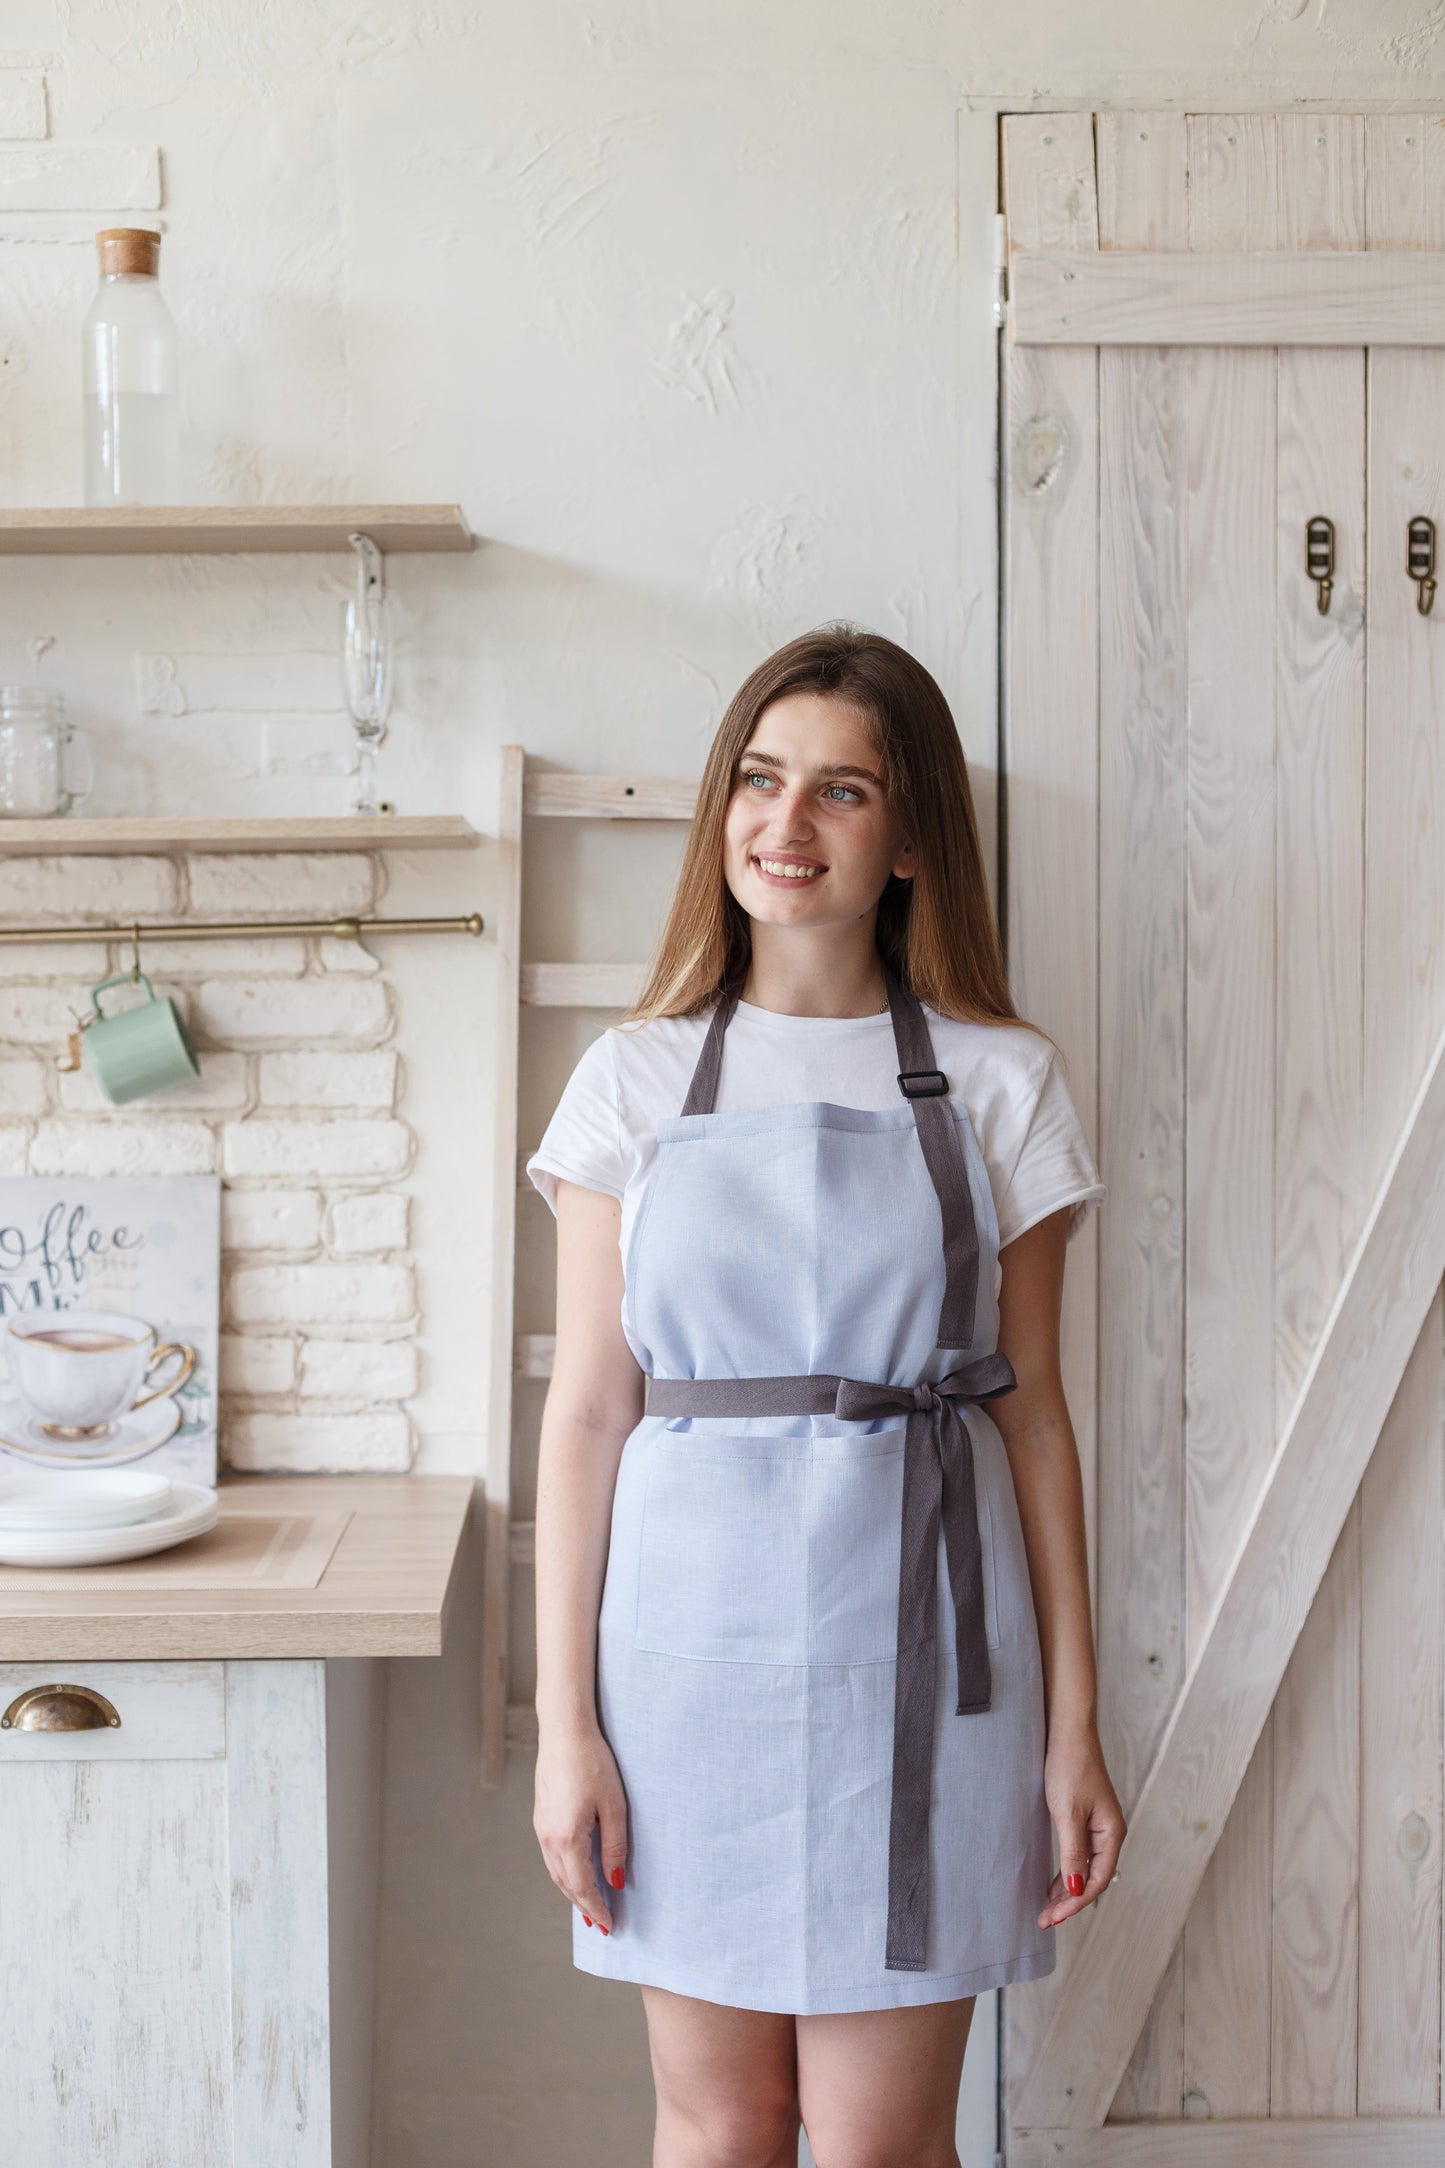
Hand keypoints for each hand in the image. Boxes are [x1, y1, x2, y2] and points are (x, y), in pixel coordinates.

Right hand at [533, 1721, 628, 1933]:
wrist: (564, 1732)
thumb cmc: (593, 1764)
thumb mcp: (614, 1807)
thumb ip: (615, 1847)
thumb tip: (615, 1881)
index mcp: (568, 1838)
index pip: (582, 1887)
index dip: (597, 1908)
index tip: (609, 1926)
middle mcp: (548, 1838)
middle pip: (566, 1885)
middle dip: (584, 1906)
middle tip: (601, 1924)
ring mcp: (541, 1828)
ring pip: (555, 1872)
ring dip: (572, 1892)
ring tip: (589, 1906)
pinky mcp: (540, 1817)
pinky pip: (551, 1857)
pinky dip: (564, 1873)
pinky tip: (575, 1873)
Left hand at [1039, 1726, 1126, 1928]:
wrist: (1067, 1731)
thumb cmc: (1070, 1768)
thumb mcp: (1068, 1814)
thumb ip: (1072, 1854)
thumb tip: (1074, 1891)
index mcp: (1112, 1834)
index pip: (1096, 1880)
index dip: (1075, 1902)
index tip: (1053, 1916)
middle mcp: (1109, 1833)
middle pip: (1092, 1878)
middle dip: (1070, 1901)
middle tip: (1045, 1919)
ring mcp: (1097, 1825)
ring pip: (1085, 1868)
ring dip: (1067, 1889)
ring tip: (1048, 1908)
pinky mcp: (1084, 1817)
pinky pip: (1079, 1853)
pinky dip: (1067, 1870)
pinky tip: (1055, 1881)